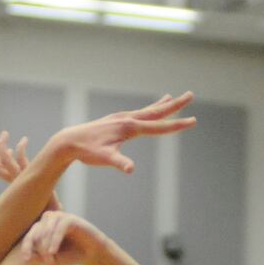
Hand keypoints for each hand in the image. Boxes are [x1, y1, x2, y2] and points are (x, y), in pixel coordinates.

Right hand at [0, 132, 60, 211]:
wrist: (50, 212)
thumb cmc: (48, 209)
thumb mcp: (43, 198)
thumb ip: (45, 195)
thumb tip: (58, 203)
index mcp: (13, 184)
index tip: (0, 146)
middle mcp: (13, 180)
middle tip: (2, 136)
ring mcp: (19, 176)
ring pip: (3, 158)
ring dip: (1, 145)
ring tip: (5, 134)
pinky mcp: (27, 173)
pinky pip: (19, 157)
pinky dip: (20, 148)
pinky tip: (25, 140)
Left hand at [21, 211, 108, 264]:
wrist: (92, 254)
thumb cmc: (70, 255)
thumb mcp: (52, 260)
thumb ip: (38, 258)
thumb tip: (25, 258)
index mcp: (41, 228)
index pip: (29, 236)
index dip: (26, 247)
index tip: (26, 259)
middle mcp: (48, 220)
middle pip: (36, 234)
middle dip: (41, 251)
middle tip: (50, 264)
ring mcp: (58, 217)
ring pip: (45, 231)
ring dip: (46, 248)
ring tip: (52, 261)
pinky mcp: (70, 218)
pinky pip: (57, 229)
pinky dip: (54, 241)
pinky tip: (53, 252)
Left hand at [48, 92, 195, 173]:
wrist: (69, 141)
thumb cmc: (87, 151)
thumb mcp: (104, 159)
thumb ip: (118, 162)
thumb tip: (130, 169)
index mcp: (130, 128)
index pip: (159, 127)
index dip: (178, 125)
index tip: (194, 121)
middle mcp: (128, 119)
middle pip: (157, 112)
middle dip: (175, 105)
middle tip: (191, 95)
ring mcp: (122, 118)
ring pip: (147, 111)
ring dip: (162, 105)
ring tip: (173, 97)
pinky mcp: (116, 121)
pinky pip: (138, 113)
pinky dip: (147, 109)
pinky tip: (149, 109)